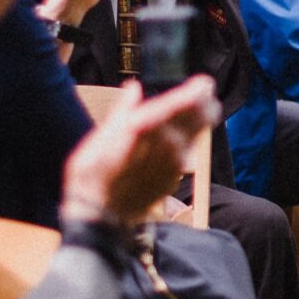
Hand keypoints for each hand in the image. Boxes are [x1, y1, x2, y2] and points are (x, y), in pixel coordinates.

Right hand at [61, 76, 218, 225]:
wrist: (102, 216)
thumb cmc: (93, 175)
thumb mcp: (99, 139)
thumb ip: (122, 112)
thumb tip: (133, 88)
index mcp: (148, 128)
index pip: (184, 104)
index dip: (197, 92)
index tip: (205, 83)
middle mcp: (168, 144)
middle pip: (200, 117)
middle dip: (204, 103)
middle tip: (203, 92)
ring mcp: (175, 162)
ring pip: (196, 133)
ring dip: (198, 120)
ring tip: (195, 109)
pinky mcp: (175, 176)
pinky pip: (187, 151)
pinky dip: (186, 140)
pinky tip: (176, 136)